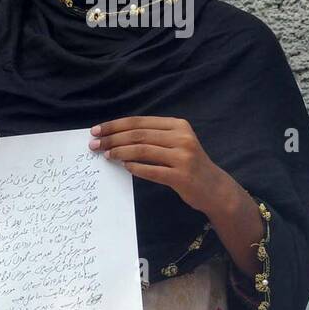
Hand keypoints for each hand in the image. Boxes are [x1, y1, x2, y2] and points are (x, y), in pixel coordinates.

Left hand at [89, 116, 234, 216]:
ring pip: (142, 150)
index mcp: (178, 125)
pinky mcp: (182, 176)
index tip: (96, 131)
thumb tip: (114, 136)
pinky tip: (124, 167)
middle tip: (94, 145)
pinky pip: (151, 170)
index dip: (115, 125)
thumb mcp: (175, 143)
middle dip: (112, 139)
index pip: (139, 122)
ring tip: (105, 155)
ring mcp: (183, 157)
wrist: (214, 188)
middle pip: (138, 135)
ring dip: (119, 152)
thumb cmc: (187, 164)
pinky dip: (135, 168)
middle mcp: (182, 138)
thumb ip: (152, 137)